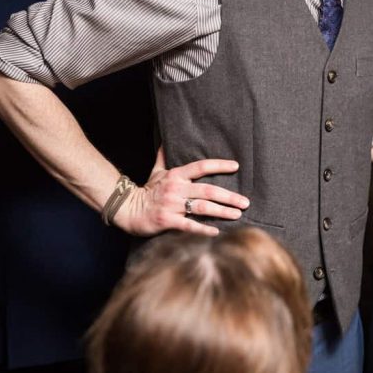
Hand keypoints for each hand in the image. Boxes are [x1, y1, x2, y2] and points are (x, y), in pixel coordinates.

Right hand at [117, 146, 249, 236]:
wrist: (126, 209)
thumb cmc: (146, 191)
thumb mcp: (155, 172)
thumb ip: (163, 157)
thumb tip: (164, 140)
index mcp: (176, 175)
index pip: (201, 166)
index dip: (219, 165)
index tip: (236, 166)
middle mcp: (176, 188)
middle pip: (208, 190)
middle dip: (229, 196)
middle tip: (245, 202)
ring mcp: (172, 205)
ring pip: (202, 207)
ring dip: (222, 211)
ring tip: (237, 214)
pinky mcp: (167, 221)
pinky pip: (188, 225)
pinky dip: (203, 229)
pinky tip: (216, 232)